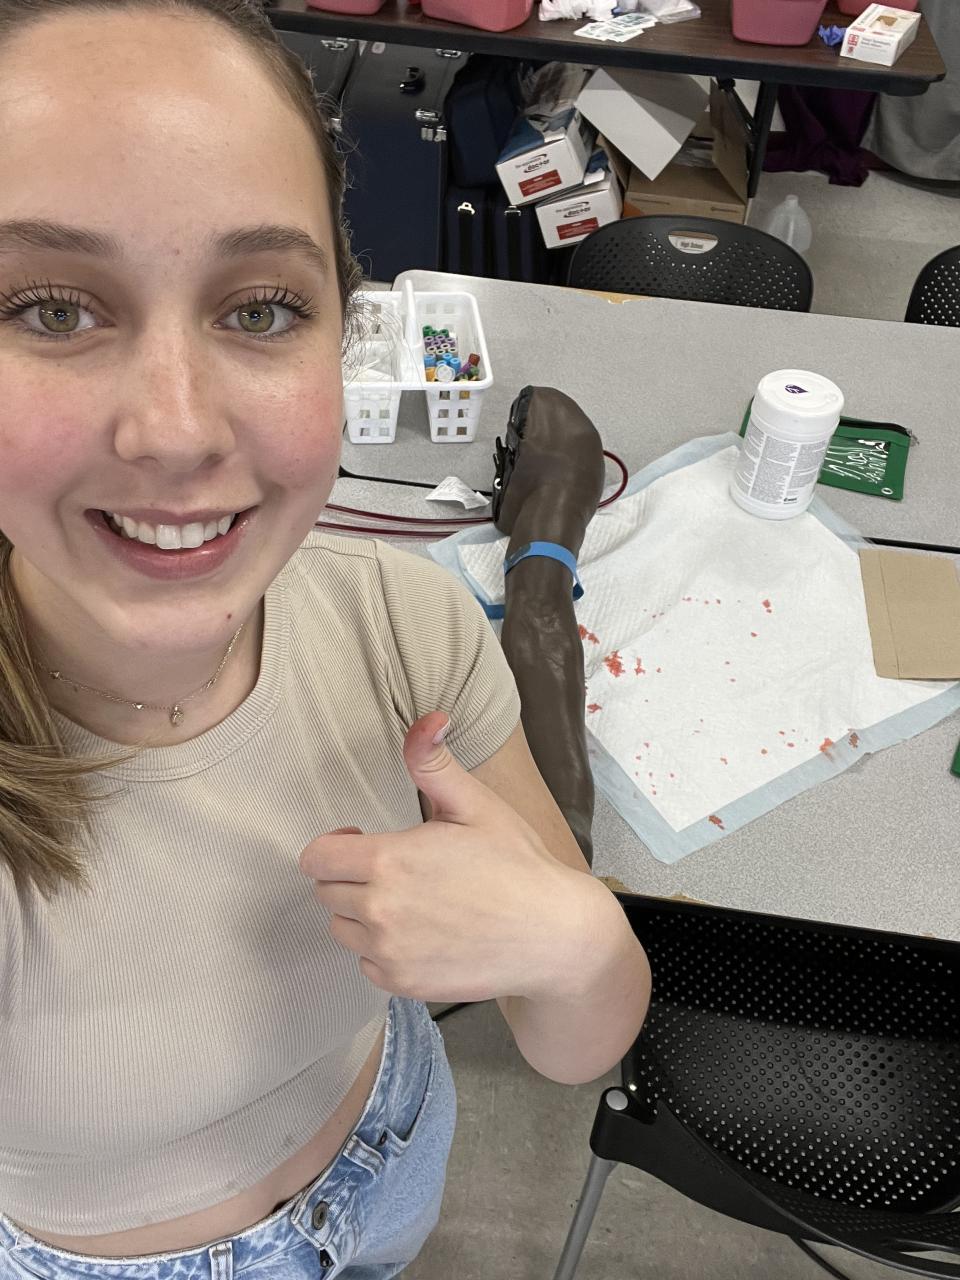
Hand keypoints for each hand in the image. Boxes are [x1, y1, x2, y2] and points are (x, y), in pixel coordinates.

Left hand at [298, 711, 601, 1003]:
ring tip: (407, 900)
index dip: (333, 845)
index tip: (360, 841)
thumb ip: (434, 763)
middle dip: (350, 876)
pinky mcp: (403, 984)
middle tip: (395, 868)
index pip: (316, 857)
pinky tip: (420, 932)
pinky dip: (382, 950)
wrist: (552, 935)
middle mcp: (379, 912)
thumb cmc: (517, 865)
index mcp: (388, 862)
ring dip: (361, 914)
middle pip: (326, 892)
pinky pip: (367, 964)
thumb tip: (428, 718)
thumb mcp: (476, 805)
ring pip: (343, 930)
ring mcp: (389, 953)